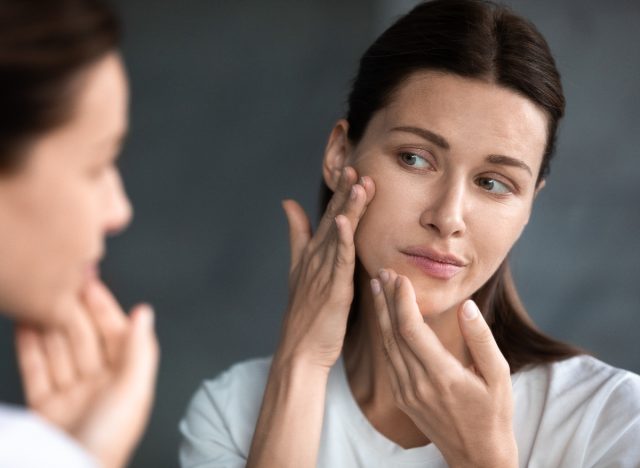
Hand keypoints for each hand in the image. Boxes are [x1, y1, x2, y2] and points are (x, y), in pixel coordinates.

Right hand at [15, 280, 158, 467]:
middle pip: (85, 339)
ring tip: (39, 298)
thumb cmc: (109, 440)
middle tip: (60, 283)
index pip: (116, 334)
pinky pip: (37, 371)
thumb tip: (145, 312)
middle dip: (73, 311)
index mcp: (126, 380)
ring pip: (59, 351)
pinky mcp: (46, 408)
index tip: (90, 282)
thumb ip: (139, 350)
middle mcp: (100, 386)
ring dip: (49, 324)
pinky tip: (25, 326)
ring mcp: (72, 396)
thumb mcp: (132, 392)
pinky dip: (30, 348)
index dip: (103, 307)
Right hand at [277, 166, 374, 370]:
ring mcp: (323, 273)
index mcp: (313, 254)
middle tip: (354, 165)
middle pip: (333, 219)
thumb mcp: (298, 269)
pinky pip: (339, 261)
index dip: (340, 193)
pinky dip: (342, 240)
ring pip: (338, 235)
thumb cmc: (304, 314)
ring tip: (357, 183)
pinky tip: (344, 221)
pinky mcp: (332, 289)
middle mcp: (316, 259)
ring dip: (347, 208)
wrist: (299, 350)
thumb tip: (288, 203)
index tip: (351, 169)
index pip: (329, 217)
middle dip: (344, 192)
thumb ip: (296, 235)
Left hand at [371, 269, 516, 467]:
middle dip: (386, 300)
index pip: (411, 330)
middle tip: (383, 273)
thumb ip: (481, 340)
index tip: (400, 277)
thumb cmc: (493, 414)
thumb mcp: (499, 376)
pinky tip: (383, 319)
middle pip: (393, 334)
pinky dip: (384, 335)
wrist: (477, 456)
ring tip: (377, 288)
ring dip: (380, 315)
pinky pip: (388, 360)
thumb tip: (466, 306)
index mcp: (442, 376)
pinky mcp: (402, 398)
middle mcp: (418, 384)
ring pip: (386, 346)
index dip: (402, 301)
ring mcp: (406, 393)